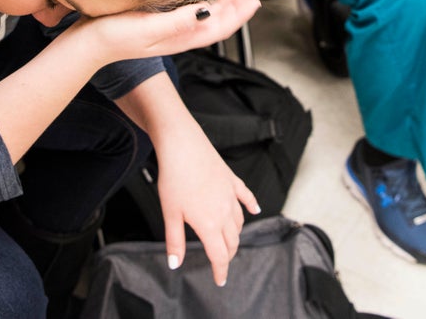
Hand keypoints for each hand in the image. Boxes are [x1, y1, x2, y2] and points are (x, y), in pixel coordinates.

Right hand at [83, 0, 260, 63]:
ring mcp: (169, 32)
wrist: (87, 44)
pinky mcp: (158, 25)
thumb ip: (178, 20)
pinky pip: (192, 17)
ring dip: (224, 6)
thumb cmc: (114, 35)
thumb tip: (209, 11)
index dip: (238, 14)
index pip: (219, 27)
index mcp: (180, 39)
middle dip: (237, 8)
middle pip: (217, 24)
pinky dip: (205, 6)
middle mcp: (178, 37)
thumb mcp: (148, 26)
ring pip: (206, 19)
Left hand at [155, 124, 260, 285]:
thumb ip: (175, 241)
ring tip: (228, 241)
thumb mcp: (170, 213)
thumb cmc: (174, 178)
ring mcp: (231, 195)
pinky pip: (246, 197)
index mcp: (209, 224)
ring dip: (235, 235)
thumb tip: (175, 263)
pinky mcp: (232, 180)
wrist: (183, 145)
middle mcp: (225, 213)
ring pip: (240, 222)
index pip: (220, 255)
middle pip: (232, 241)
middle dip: (228, 255)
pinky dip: (252, 206)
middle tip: (221, 261)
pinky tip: (255, 210)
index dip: (221, 270)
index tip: (220, 280)